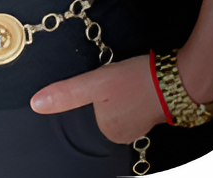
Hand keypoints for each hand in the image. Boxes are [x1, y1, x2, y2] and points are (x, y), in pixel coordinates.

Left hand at [30, 54, 165, 143]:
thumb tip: (36, 104)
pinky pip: (130, 100)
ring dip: (117, 90)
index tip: (101, 83)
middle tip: (114, 79)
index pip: (88, 110)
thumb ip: (67, 94)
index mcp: (107, 132)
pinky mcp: (148, 113)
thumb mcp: (95, 83)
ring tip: (126, 81)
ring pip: (116, 102)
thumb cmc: (136, 80)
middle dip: (104, 90)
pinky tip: (134, 84)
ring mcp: (137, 125)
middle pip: (101, 106)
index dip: (91, 91)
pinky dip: (129, 91)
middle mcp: (121, 135)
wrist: (175, 77)